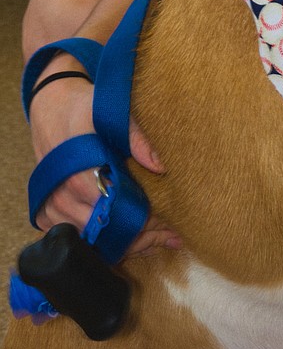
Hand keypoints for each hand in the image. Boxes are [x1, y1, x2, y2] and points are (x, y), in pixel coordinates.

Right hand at [29, 68, 180, 254]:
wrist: (51, 105)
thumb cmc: (83, 109)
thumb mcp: (110, 114)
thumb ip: (136, 138)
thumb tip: (160, 166)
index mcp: (76, 176)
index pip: (113, 213)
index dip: (141, 221)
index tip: (166, 221)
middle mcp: (60, 197)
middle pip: (103, 233)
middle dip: (138, 237)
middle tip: (169, 235)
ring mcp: (51, 207)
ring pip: (90, 240)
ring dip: (122, 242)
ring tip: (155, 238)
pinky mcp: (48, 210)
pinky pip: (75, 235)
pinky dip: (100, 240)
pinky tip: (126, 237)